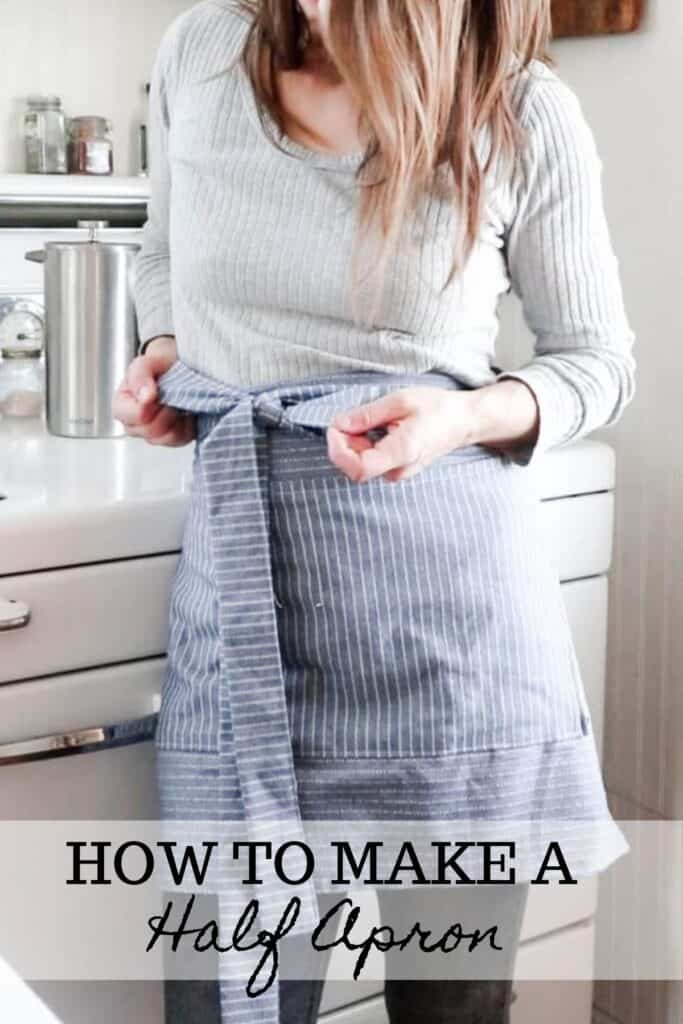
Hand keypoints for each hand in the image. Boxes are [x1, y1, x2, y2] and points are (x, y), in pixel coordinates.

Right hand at [112, 336, 196, 446]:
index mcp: (122, 407)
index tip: (157, 390)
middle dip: (165, 410)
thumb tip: (144, 396)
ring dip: (177, 417)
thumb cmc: (158, 367)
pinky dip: (188, 424)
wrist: (177, 367)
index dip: (150, 404)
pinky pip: (182, 438)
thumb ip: (139, 375)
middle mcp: (134, 425)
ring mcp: (153, 435)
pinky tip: (185, 410)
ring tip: (177, 401)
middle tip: (170, 394)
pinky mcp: (173, 440)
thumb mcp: (146, 363)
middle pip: (151, 430)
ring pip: (167, 437)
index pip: (136, 416)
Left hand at [326, 379, 538, 482]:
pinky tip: (373, 430)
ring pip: (360, 466)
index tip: (337, 427)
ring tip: (366, 420)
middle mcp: (399, 469)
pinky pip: (369, 463)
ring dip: (352, 444)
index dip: (339, 449)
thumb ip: (367, 415)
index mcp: (402, 451)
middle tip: (350, 418)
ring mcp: (398, 473)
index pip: (358, 468)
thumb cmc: (437, 408)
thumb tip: (338, 424)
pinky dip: (362, 447)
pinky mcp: (396, 470)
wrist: (463, 421)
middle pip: (354, 468)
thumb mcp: (400, 400)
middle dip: (343, 443)